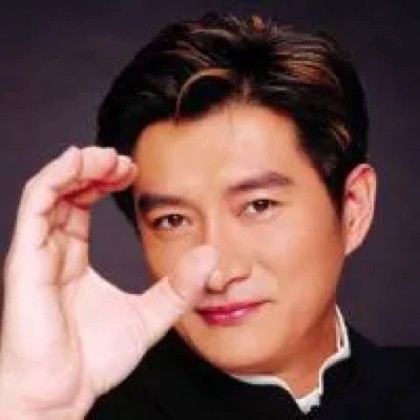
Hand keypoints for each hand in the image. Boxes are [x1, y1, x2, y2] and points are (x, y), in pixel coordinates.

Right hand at [0, 146, 216, 418]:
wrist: (63, 394)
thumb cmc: (94, 359)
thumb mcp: (149, 315)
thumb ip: (179, 288)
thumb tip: (210, 257)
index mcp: (73, 259)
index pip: (80, 205)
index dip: (103, 182)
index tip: (131, 172)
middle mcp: (52, 251)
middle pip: (65, 192)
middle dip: (93, 169)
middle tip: (123, 161)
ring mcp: (36, 254)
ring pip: (48, 191)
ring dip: (77, 167)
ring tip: (106, 156)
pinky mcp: (25, 261)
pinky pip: (33, 207)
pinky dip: (53, 179)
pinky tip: (78, 161)